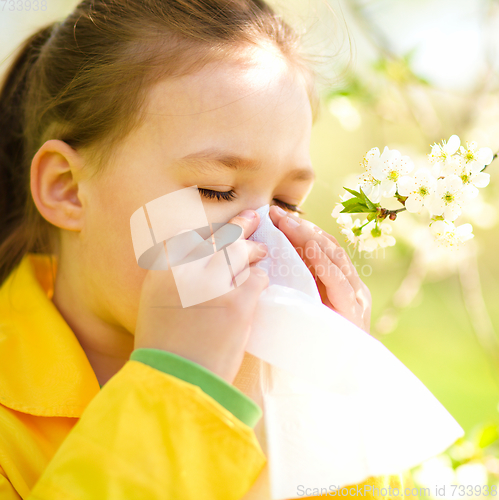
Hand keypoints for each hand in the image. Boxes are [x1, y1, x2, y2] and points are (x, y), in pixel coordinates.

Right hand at [133, 210, 268, 383]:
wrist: (176, 381)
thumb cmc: (165, 347)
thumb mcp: (155, 305)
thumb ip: (172, 279)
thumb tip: (193, 263)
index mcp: (162, 272)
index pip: (188, 237)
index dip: (208, 230)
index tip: (220, 227)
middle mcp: (186, 272)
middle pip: (218, 239)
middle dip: (239, 226)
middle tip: (253, 216)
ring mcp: (213, 285)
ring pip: (240, 253)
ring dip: (253, 250)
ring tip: (261, 250)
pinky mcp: (237, 302)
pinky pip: (256, 279)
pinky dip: (260, 279)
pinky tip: (261, 281)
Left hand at [269, 205, 371, 332]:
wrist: (332, 382)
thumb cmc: (310, 344)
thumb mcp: (302, 308)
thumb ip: (295, 287)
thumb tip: (264, 265)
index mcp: (339, 283)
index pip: (321, 248)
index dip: (300, 230)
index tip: (276, 217)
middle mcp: (351, 285)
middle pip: (326, 247)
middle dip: (301, 228)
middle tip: (277, 214)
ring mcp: (355, 297)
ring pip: (334, 257)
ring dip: (309, 237)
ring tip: (288, 223)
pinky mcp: (354, 311)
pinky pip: (338, 281)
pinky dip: (324, 262)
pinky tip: (310, 247)